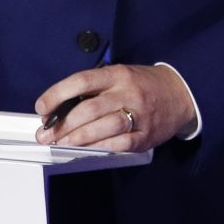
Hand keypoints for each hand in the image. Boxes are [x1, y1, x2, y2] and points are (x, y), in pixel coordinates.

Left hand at [33, 64, 193, 150]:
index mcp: (118, 74)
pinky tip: (87, 149)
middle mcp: (128, 93)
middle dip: (61, 125)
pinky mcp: (146, 135)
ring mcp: (139, 115)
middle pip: (88, 109)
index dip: (57, 94)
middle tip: (46, 134)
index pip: (81, 81)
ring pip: (102, 128)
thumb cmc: (144, 85)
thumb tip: (60, 108)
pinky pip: (118, 145)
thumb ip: (94, 89)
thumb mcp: (120, 75)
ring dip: (75, 139)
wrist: (181, 93)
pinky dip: (98, 148)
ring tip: (61, 143)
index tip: (42, 107)